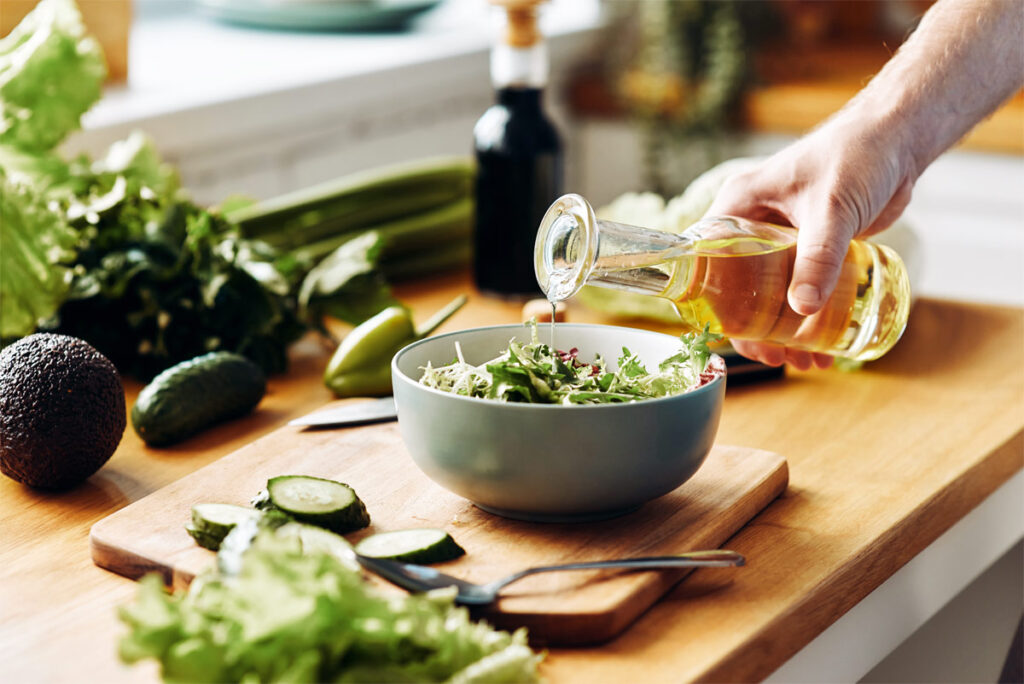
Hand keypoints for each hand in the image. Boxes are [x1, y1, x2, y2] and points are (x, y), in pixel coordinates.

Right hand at [705, 116, 915, 369]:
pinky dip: (810, 317)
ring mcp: (782, 238)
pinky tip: (827, 342)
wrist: (899, 138)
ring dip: (786, 330)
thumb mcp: (832, 209)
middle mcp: (753, 224)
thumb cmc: (857, 155)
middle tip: (775, 359)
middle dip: (756, 328)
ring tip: (806, 360)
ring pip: (771, 294)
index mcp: (738, 206)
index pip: (706, 261)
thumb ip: (818, 257)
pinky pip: (801, 288)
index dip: (713, 302)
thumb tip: (801, 309)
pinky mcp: (811, 247)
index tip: (735, 336)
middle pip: (738, 287)